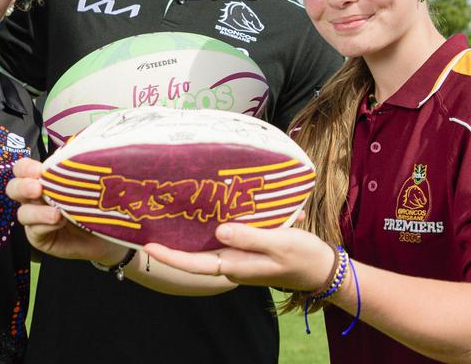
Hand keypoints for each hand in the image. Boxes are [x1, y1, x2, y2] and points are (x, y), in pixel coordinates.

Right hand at [5, 157, 122, 264]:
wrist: (110, 230)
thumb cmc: (96, 202)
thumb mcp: (85, 183)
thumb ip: (72, 170)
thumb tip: (70, 153)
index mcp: (42, 180)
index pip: (23, 169)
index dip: (25, 168)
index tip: (38, 170)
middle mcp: (35, 198)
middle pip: (13, 188)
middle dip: (22, 187)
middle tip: (37, 189)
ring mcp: (35, 219)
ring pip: (23, 213)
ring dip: (38, 212)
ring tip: (56, 213)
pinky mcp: (39, 238)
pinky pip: (34, 230)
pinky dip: (46, 225)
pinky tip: (60, 222)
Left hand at [144, 223, 336, 291]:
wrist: (322, 268)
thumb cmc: (302, 256)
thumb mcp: (279, 243)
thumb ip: (249, 238)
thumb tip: (218, 231)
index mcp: (236, 265)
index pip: (195, 264)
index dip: (170, 255)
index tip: (148, 245)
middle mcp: (233, 263)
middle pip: (198, 252)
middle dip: (177, 238)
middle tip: (159, 215)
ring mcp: (241, 257)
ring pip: (214, 241)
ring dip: (199, 226)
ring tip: (183, 204)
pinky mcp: (250, 249)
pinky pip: (232, 234)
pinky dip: (228, 220)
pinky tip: (227, 202)